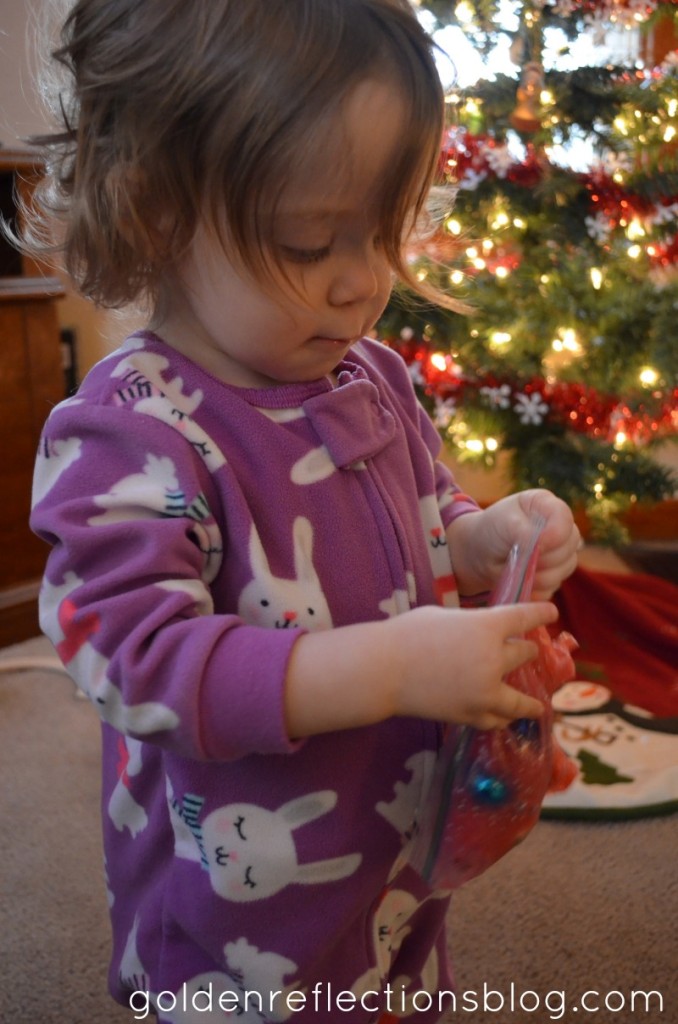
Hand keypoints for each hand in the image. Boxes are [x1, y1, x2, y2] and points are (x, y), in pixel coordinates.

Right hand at [389, 600, 558, 729]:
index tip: (551, 613)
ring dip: (529, 699)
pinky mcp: (472, 715)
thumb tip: (482, 635)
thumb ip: (471, 624)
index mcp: (487, 627)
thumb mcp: (443, 616)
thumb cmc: (407, 634)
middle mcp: (494, 659)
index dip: (542, 613)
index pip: (525, 617)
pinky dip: (502, 717)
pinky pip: (498, 719)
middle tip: (528, 653)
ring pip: (521, 700)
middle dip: (527, 651)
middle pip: (526, 654)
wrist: (384, 670)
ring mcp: (485, 691)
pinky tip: (505, 718)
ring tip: (537, 705)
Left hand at [447, 489, 580, 598]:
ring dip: (537, 573)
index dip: (555, 534)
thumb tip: (544, 544)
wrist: (479, 553)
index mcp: (548, 506)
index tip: (537, 544)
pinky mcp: (555, 575)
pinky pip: (553, 587)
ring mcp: (561, 553)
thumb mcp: (504, 522)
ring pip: (564, 570)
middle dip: (542, 556)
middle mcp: (560, 528)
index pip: (565, 519)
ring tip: (516, 566)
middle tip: (518, 554)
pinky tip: (519, 578)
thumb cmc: (492, 530)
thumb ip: (525, 530)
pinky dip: (534, 587)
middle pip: (569, 548)